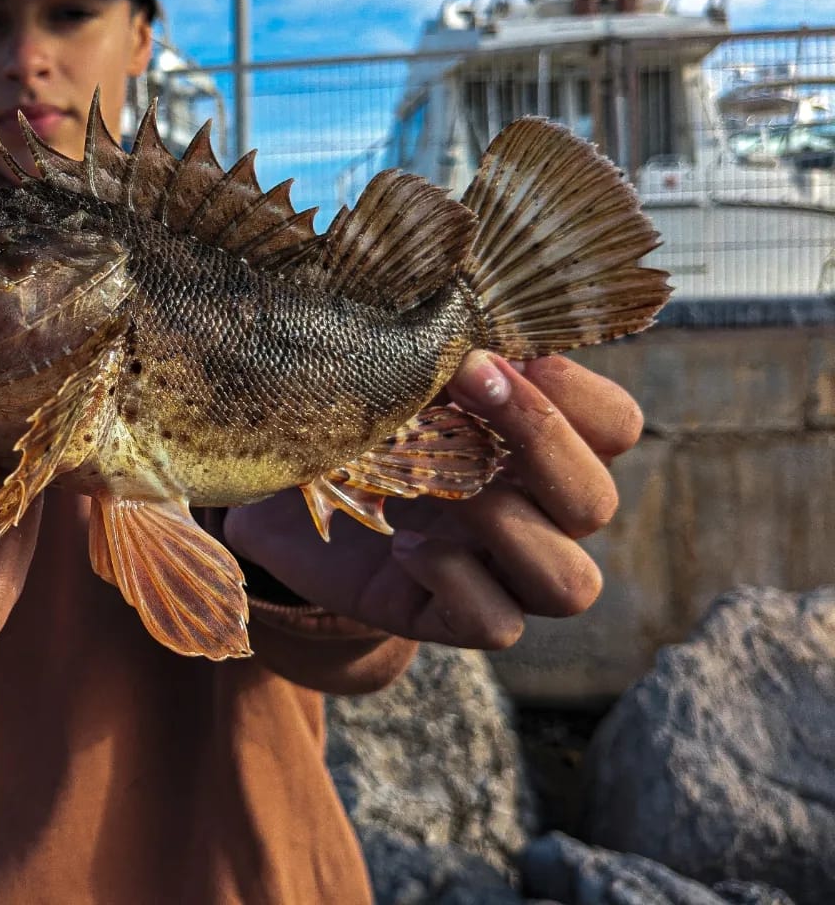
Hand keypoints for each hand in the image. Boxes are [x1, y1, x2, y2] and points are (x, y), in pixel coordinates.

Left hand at [223, 352, 639, 650]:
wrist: (298, 518)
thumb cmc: (358, 432)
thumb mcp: (389, 384)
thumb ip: (427, 348)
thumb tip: (440, 288)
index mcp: (541, 446)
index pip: (615, 424)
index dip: (576, 391)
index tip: (496, 353)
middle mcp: (542, 515)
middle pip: (598, 500)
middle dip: (538, 438)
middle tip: (465, 383)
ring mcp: (507, 577)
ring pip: (573, 583)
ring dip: (507, 525)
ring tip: (437, 486)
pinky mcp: (460, 620)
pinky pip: (500, 624)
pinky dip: (457, 581)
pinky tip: (406, 546)